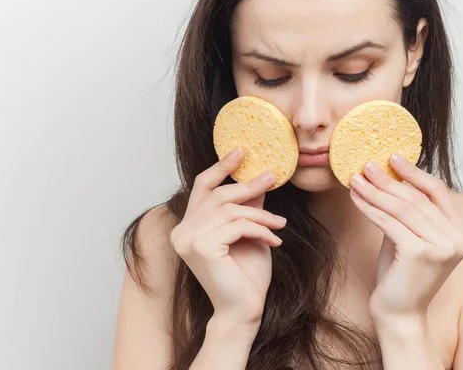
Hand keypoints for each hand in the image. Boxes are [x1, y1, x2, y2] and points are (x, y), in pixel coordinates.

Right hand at [170, 147, 285, 325]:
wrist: (244, 311)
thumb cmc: (246, 275)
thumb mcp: (249, 233)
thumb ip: (247, 207)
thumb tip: (258, 177)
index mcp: (188, 227)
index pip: (202, 187)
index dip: (221, 166)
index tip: (241, 150)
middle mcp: (182, 231)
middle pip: (218, 194)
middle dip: (248, 185)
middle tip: (272, 177)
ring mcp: (189, 240)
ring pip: (230, 210)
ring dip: (261, 215)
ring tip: (280, 225)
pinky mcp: (202, 248)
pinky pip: (237, 225)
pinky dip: (260, 230)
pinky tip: (274, 241)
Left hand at [348, 153, 462, 325]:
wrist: (400, 315)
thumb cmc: (402, 276)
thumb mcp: (408, 237)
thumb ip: (406, 212)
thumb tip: (386, 177)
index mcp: (461, 232)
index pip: (437, 192)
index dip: (414, 172)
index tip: (392, 156)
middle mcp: (458, 238)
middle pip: (416, 198)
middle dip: (388, 179)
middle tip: (366, 165)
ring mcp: (442, 247)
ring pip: (402, 208)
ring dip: (375, 191)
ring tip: (355, 178)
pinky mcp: (421, 253)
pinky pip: (389, 223)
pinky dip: (370, 208)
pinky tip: (355, 198)